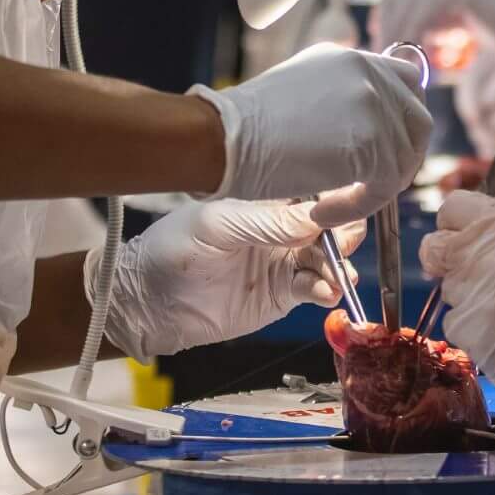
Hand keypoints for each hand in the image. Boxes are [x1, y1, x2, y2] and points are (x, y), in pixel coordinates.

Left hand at [96, 200, 365, 359]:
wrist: (149, 303)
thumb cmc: (171, 249)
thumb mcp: (215, 226)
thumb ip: (264, 222)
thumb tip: (315, 220)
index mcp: (266, 200)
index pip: (312, 192)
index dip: (333, 197)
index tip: (346, 205)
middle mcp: (282, 228)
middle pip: (331, 225)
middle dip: (345, 232)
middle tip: (344, 243)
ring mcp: (285, 262)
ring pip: (330, 259)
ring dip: (339, 265)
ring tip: (336, 275)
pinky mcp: (283, 295)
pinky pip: (316, 289)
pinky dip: (327, 290)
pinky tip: (325, 293)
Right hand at [189, 44, 432, 223]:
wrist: (221, 137)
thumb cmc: (245, 126)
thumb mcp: (300, 94)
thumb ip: (338, 101)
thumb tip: (365, 129)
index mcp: (352, 58)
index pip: (404, 83)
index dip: (399, 121)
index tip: (383, 151)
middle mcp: (369, 72)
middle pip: (417, 119)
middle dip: (401, 156)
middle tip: (371, 185)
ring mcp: (374, 104)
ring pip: (402, 160)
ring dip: (372, 189)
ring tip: (333, 204)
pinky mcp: (371, 143)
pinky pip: (381, 189)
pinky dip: (354, 208)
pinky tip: (321, 211)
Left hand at [373, 0, 494, 54]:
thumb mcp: (485, 16)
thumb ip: (454, 17)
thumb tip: (427, 35)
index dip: (397, 5)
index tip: (386, 35)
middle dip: (390, 17)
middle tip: (382, 50)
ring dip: (399, 32)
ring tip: (398, 62)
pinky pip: (423, 11)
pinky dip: (414, 37)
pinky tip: (416, 59)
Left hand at [418, 190, 494, 416]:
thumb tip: (461, 234)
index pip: (450, 209)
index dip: (454, 226)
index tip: (462, 239)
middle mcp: (484, 254)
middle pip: (433, 248)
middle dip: (446, 261)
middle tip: (473, 276)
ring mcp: (475, 294)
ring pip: (447, 291)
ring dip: (468, 300)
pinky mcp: (472, 332)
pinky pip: (456, 325)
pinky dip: (475, 331)